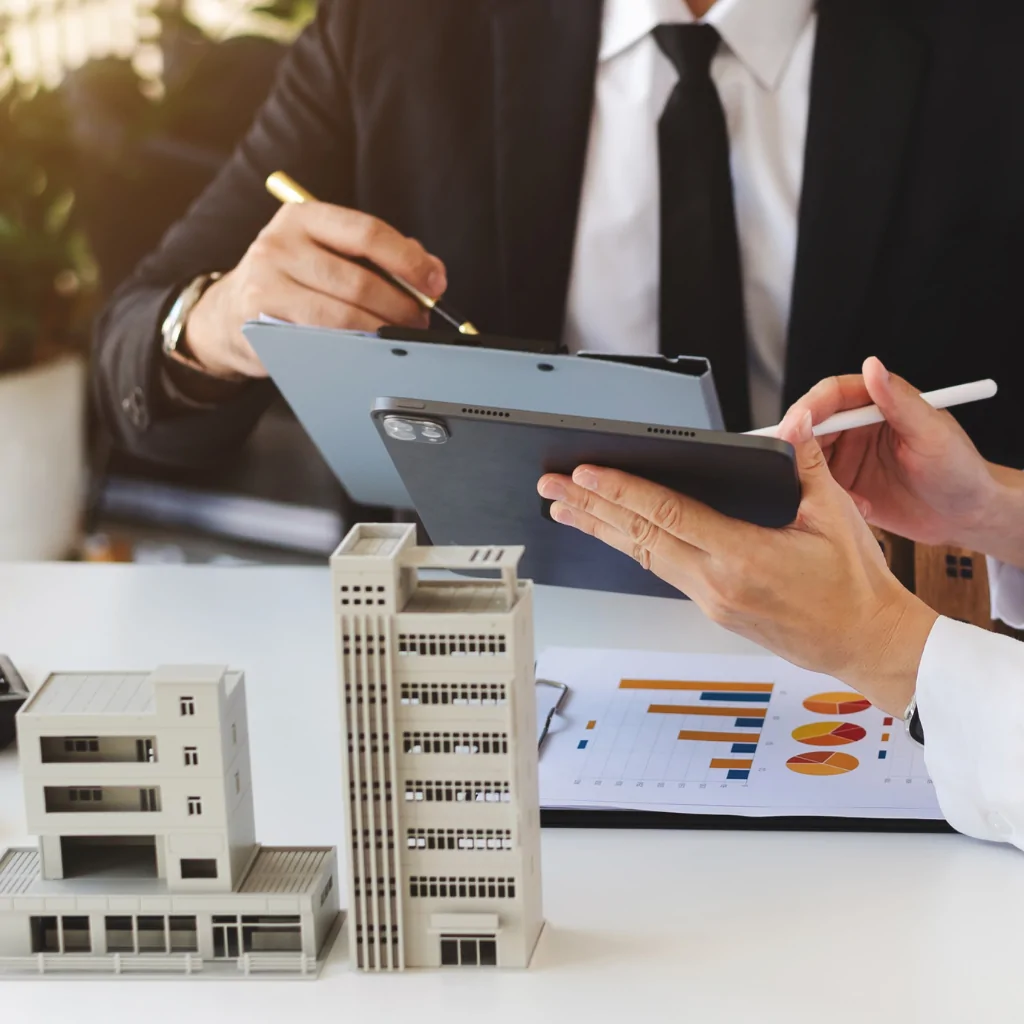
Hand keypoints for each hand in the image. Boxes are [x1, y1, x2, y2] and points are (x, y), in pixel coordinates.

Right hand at [184, 202, 446, 378]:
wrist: (230, 312)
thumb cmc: (293, 279)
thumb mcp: (327, 252)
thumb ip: (378, 255)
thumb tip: (430, 270)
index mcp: (303, 216)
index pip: (367, 232)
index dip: (409, 261)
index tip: (435, 284)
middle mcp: (280, 243)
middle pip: (360, 281)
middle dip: (401, 306)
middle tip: (419, 321)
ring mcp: (266, 283)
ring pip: (343, 316)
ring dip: (382, 332)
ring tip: (399, 338)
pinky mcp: (260, 322)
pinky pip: (322, 341)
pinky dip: (354, 348)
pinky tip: (368, 349)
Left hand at [537, 409, 938, 714]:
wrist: (864, 642)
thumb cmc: (854, 587)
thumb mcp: (836, 515)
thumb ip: (806, 466)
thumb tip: (792, 426)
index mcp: (743, 557)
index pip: (667, 514)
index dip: (622, 491)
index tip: (586, 473)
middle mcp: (716, 583)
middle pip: (639, 537)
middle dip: (590, 508)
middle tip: (552, 488)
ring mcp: (711, 601)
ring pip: (643, 558)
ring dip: (602, 530)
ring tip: (566, 511)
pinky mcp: (713, 609)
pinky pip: (662, 571)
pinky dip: (633, 548)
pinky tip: (616, 535)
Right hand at [787, 357, 1002, 549]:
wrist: (965, 517)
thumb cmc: (960, 470)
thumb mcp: (932, 434)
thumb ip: (899, 401)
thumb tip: (872, 366)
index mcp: (878, 404)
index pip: (832, 395)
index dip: (809, 407)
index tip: (795, 423)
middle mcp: (858, 427)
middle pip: (811, 425)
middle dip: (798, 441)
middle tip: (791, 460)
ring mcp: (849, 457)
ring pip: (809, 457)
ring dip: (811, 472)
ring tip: (830, 488)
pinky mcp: (845, 486)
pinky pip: (819, 487)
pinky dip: (825, 496)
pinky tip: (852, 506)